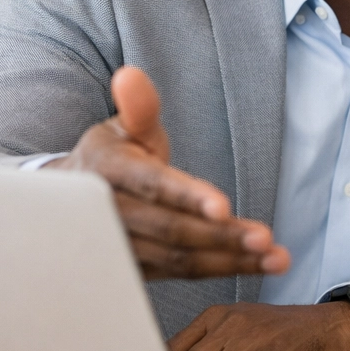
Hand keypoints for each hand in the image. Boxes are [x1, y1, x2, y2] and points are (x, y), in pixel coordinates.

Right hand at [49, 66, 290, 279]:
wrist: (73, 204)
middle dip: (221, 236)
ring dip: (231, 261)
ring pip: (179, 261)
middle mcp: (110, 217)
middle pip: (172, 230)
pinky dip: (224, 271)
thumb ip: (139, 108)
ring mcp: (121, 251)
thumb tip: (131, 75)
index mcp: (107, 172)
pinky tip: (260, 266)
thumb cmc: (113, 157)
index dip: (187, 197)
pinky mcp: (136, 272)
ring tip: (276, 258)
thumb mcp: (123, 128)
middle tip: (265, 239)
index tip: (223, 207)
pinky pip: (182, 275)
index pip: (152, 185)